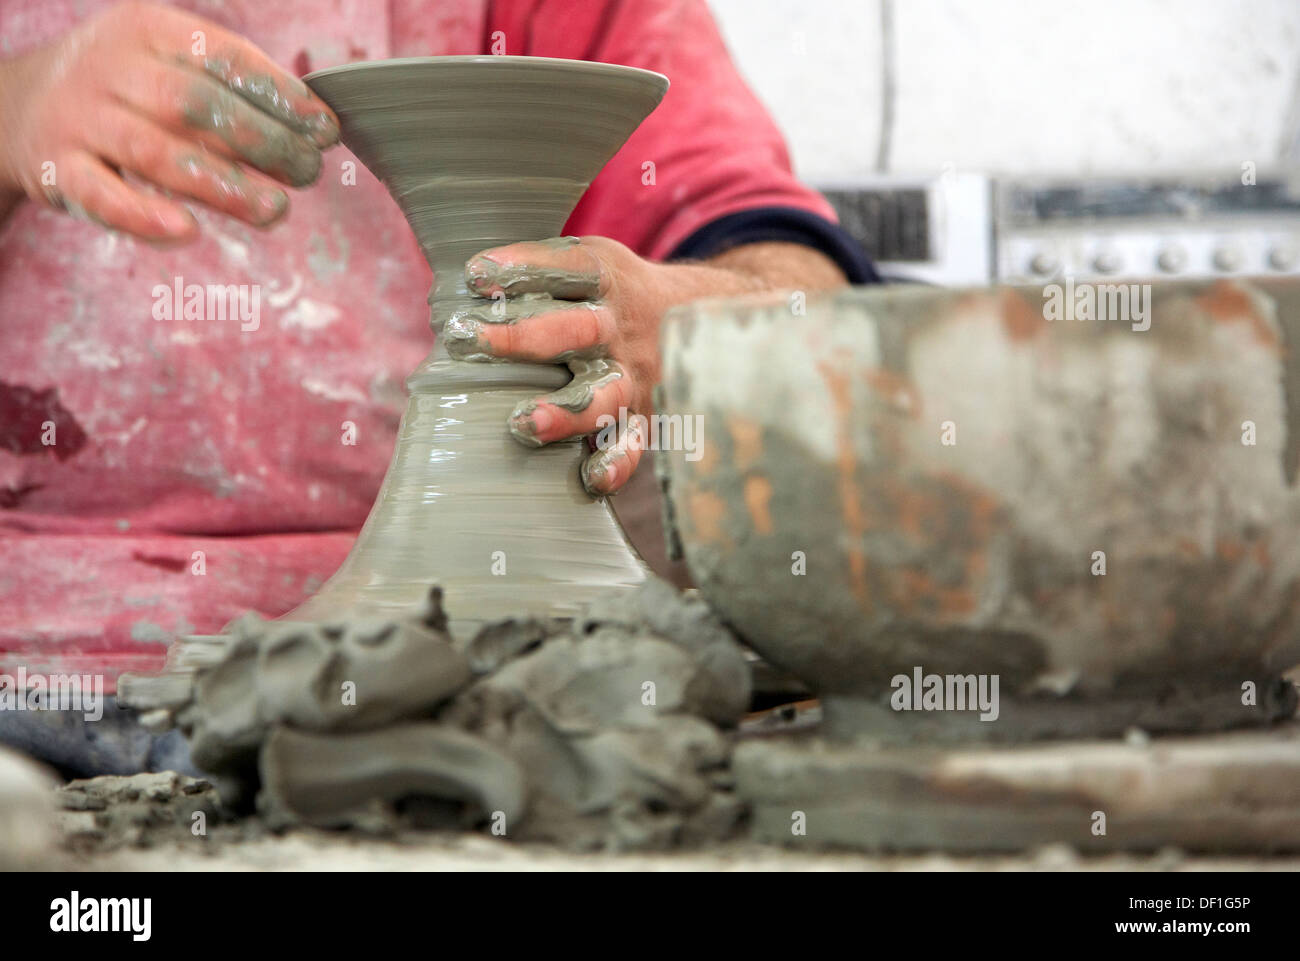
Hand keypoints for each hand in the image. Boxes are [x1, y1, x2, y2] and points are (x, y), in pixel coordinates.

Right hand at [0, 1, 337, 240]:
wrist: (22, 103)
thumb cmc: (127, 89)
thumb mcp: (169, 62)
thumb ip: (231, 87)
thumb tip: (313, 126)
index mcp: (148, 30)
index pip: (224, 57)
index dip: (280, 95)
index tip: (325, 129)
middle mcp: (111, 68)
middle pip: (195, 107)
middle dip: (262, 142)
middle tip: (308, 173)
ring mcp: (81, 119)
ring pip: (157, 154)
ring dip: (224, 187)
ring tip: (275, 210)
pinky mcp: (58, 170)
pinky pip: (103, 196)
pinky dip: (144, 217)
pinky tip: (189, 233)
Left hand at [450, 235, 847, 494]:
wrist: (706, 316)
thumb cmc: (615, 293)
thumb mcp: (592, 262)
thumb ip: (541, 271)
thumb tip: (458, 284)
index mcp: (605, 278)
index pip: (566, 266)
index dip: (522, 266)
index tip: (476, 275)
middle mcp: (619, 327)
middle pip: (576, 330)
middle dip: (521, 337)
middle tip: (468, 339)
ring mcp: (633, 375)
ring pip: (603, 395)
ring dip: (564, 412)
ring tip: (523, 425)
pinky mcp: (644, 416)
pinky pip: (633, 444)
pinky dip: (615, 463)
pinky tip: (590, 479)